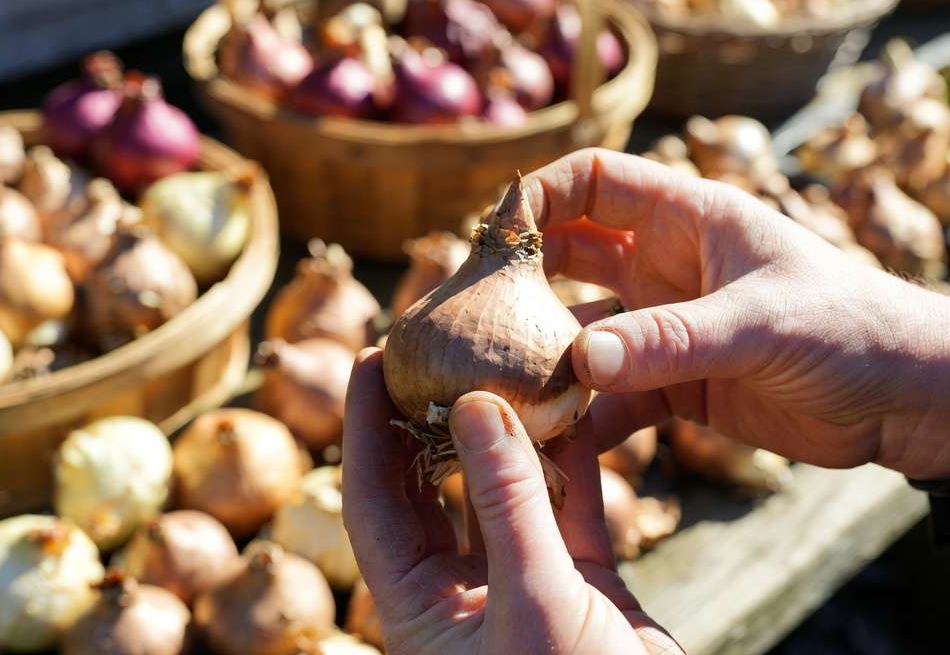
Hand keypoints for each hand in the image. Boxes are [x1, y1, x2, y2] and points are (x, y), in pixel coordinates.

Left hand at [342, 349, 682, 654]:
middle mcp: (462, 592)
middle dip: (433, 414)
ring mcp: (523, 584)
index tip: (369, 355)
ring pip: (507, 487)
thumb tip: (475, 403)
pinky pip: (571, 505)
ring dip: (510, 428)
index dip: (365, 427)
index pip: (373, 500)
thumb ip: (507, 501)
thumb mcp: (533, 601)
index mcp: (419, 609)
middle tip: (436, 340)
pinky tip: (576, 401)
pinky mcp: (584, 583)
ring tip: (506, 353)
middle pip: (433, 484)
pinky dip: (575, 457)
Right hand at [525, 149, 949, 480]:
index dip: (539, 197)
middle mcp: (668, 267)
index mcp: (690, 219)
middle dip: (522, 280)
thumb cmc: (853, 328)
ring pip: (583, 333)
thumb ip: (670, 341)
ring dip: (545, 356)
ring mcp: (669, 329)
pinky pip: (613, 398)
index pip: (594, 182)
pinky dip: (584, 418)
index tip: (490, 235)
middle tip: (470, 312)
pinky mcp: (679, 387)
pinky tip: (551, 440)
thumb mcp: (761, 324)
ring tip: (495, 383)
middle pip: (570, 257)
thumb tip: (578, 360)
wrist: (912, 400)